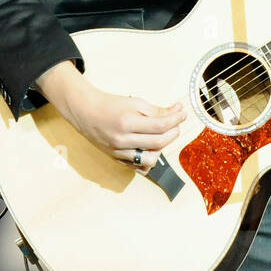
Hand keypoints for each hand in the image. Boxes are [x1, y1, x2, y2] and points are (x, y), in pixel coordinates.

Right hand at [60, 84, 186, 168]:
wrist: (87, 113)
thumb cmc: (110, 105)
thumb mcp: (135, 103)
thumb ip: (157, 110)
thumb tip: (177, 111)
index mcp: (127, 123)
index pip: (160, 125)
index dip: (176, 119)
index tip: (183, 113)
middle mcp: (122, 140)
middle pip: (158, 142)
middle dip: (173, 132)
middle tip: (176, 123)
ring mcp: (119, 152)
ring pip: (151, 159)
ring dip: (162, 149)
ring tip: (161, 137)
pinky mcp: (117, 159)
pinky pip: (139, 168)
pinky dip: (150, 161)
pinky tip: (151, 149)